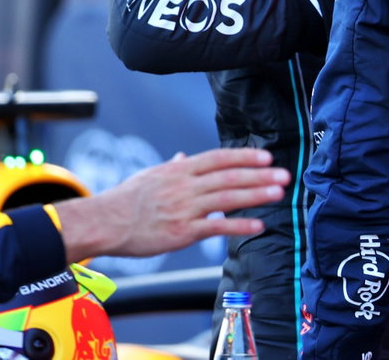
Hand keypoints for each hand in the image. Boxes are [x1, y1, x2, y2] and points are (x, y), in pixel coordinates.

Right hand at [55, 148, 287, 261]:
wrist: (104, 222)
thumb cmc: (126, 199)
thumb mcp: (151, 175)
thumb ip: (174, 166)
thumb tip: (185, 156)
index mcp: (180, 169)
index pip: (219, 158)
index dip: (245, 157)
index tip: (266, 157)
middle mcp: (185, 185)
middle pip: (229, 177)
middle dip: (259, 175)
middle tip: (284, 174)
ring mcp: (184, 208)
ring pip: (227, 199)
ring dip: (256, 195)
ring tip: (279, 193)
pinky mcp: (182, 232)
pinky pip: (216, 228)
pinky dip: (239, 226)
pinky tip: (259, 225)